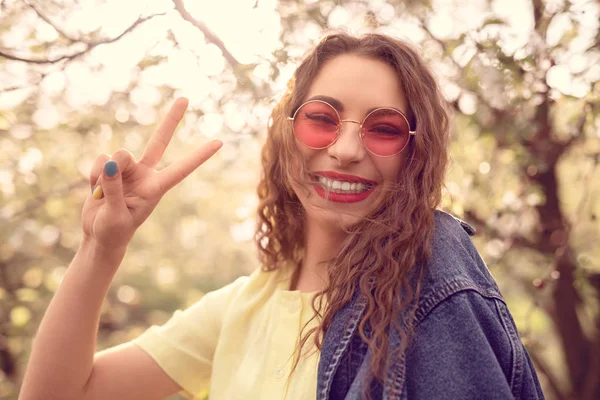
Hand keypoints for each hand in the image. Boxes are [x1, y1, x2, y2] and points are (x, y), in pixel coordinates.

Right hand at [81, 97, 221, 249]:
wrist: (99, 235)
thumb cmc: (113, 231)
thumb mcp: (115, 216)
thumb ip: (113, 188)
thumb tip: (111, 160)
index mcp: (156, 188)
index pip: (181, 169)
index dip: (199, 156)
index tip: (219, 142)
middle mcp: (145, 174)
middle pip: (159, 140)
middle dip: (171, 120)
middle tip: (186, 98)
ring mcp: (128, 169)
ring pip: (118, 155)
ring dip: (106, 172)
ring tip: (103, 195)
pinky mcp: (110, 168)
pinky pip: (100, 160)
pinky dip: (94, 175)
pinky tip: (95, 190)